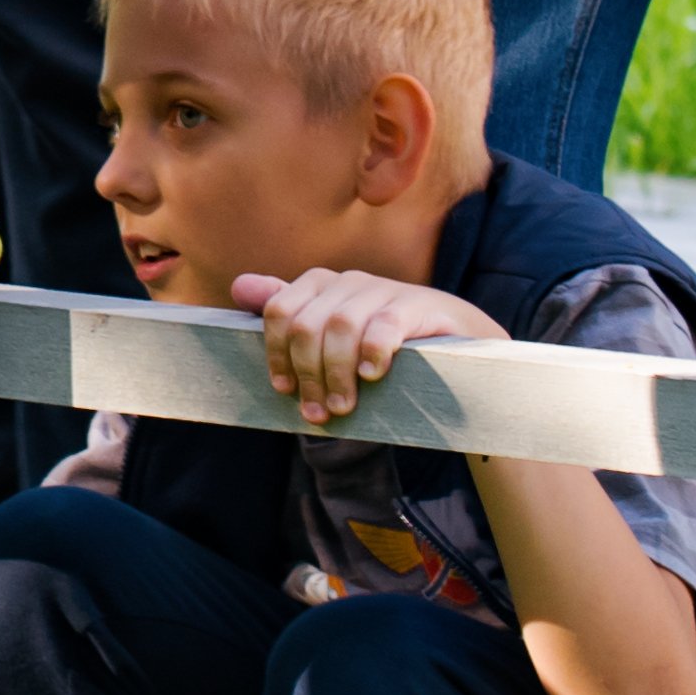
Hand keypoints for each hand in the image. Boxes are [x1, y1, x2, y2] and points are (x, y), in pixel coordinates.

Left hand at [234, 264, 488, 428]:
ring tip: (344, 406)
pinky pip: (384, 326)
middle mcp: (349, 282)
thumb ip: (290, 315)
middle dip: (308, 374)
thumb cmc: (384, 346)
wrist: (456, 344)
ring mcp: (383, 290)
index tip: (285, 390)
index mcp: (322, 286)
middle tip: (319, 412)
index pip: (280, 311)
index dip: (276, 354)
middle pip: (307, 325)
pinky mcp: (416, 305)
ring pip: (340, 327)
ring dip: (337, 374)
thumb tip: (239, 286)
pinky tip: (373, 376)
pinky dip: (372, 352)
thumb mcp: (333, 335)